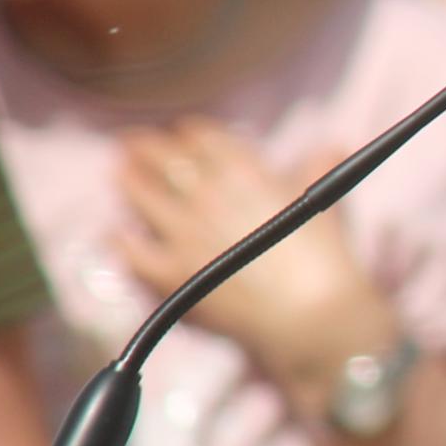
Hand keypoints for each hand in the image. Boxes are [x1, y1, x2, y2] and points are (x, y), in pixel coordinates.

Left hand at [115, 118, 395, 396]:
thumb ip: (319, 169)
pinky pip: (132, 251)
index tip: (180, 132)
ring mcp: (184, 234)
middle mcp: (208, 196)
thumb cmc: (325, 257)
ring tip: (120, 172)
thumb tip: (330, 146)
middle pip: (165, 159)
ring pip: (142, 195)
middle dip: (146, 147)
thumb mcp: (324, 202)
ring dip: (129, 179)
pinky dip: (119, 239)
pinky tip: (115, 233)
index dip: (188, 133)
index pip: (203, 139)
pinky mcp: (170, 274)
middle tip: (132, 142)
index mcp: (245, 173)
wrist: (310, 313)